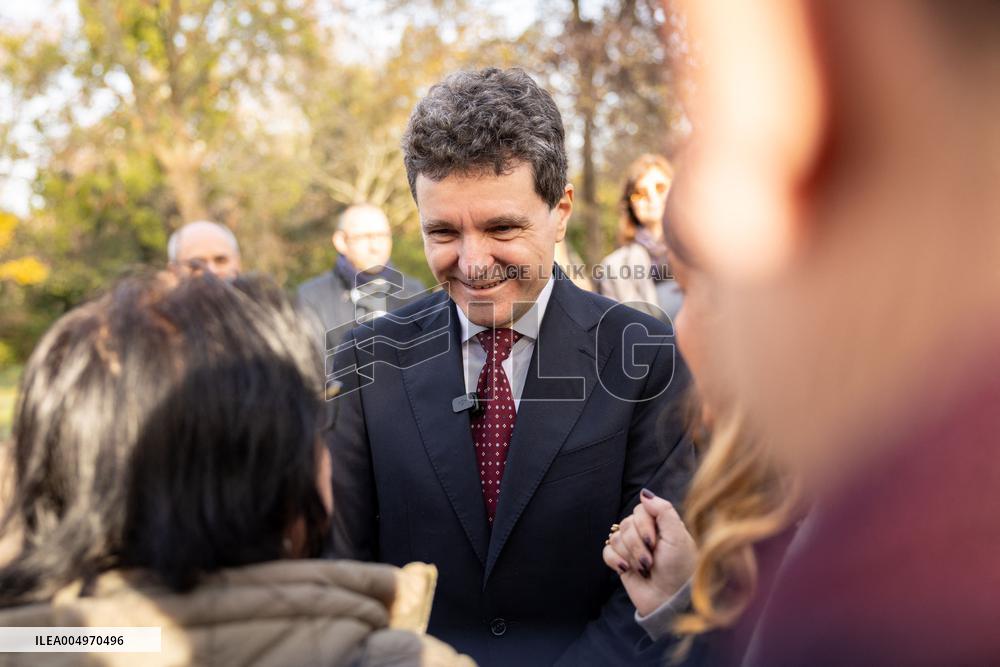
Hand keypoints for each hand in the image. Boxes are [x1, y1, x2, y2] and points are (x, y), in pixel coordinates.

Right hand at [602, 489, 696, 616]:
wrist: (669, 600)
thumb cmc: (679, 568)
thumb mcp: (678, 537)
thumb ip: (664, 510)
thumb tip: (644, 493)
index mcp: (660, 524)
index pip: (640, 510)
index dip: (643, 525)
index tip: (654, 542)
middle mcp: (645, 533)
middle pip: (626, 524)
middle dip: (637, 545)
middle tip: (651, 560)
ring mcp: (632, 547)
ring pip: (616, 538)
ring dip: (630, 555)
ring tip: (644, 568)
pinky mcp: (621, 561)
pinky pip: (607, 551)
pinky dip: (615, 560)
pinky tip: (625, 569)